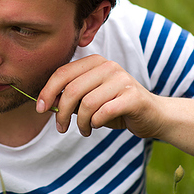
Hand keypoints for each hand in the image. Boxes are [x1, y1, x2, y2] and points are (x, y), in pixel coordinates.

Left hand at [36, 54, 161, 137]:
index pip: (62, 73)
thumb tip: (47, 103)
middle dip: (61, 113)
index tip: (40, 108)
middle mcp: (108, 67)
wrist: (153, 115)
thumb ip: (71, 98)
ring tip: (84, 129)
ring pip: (87, 104)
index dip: (47, 91)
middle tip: (61, 128)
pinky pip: (104, 112)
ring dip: (80, 123)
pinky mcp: (133, 97)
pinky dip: (95, 123)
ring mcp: (122, 80)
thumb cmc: (116, 107)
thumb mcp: (90, 100)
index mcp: (95, 63)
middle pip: (72, 90)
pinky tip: (97, 126)